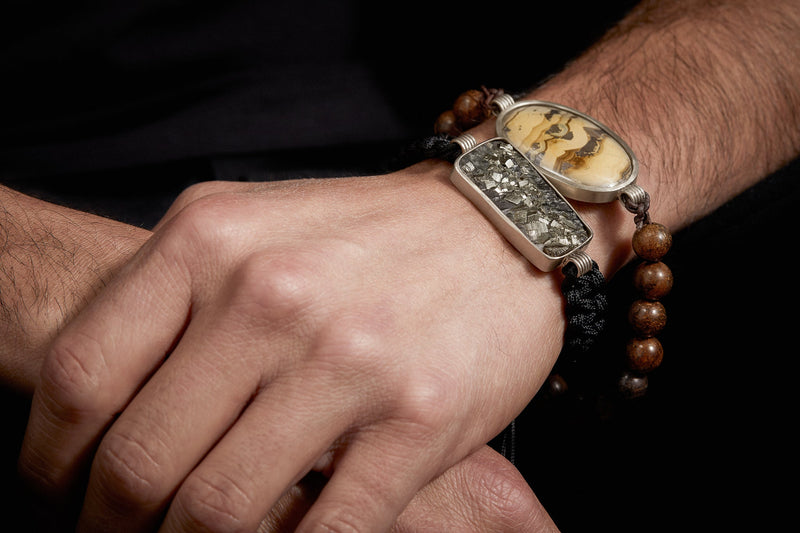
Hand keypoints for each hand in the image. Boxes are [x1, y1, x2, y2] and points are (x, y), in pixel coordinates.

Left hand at [20, 161, 563, 530]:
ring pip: (220, 511)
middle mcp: (273, 296)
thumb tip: (95, 420)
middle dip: (112, 523)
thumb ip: (169, 303)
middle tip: (121, 531)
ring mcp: (351, 361)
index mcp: (210, 240)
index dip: (50, 459)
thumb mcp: (247, 230)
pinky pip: (325, 532)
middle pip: (141, 461)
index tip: (61, 489)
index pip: (79, 376)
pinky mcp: (420, 420)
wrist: (494, 225)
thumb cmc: (362, 237)